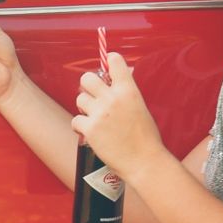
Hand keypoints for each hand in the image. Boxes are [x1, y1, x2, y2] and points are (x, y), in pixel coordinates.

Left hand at [72, 53, 166, 180]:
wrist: (144, 162)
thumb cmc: (146, 137)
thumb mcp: (141, 107)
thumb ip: (127, 92)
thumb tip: (119, 77)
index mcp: (129, 90)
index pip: (114, 61)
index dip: (109, 63)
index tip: (108, 69)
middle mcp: (112, 99)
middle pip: (86, 78)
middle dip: (88, 87)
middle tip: (94, 97)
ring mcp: (100, 113)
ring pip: (79, 99)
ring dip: (85, 108)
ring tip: (95, 118)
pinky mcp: (90, 129)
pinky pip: (76, 120)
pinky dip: (81, 126)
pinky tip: (90, 132)